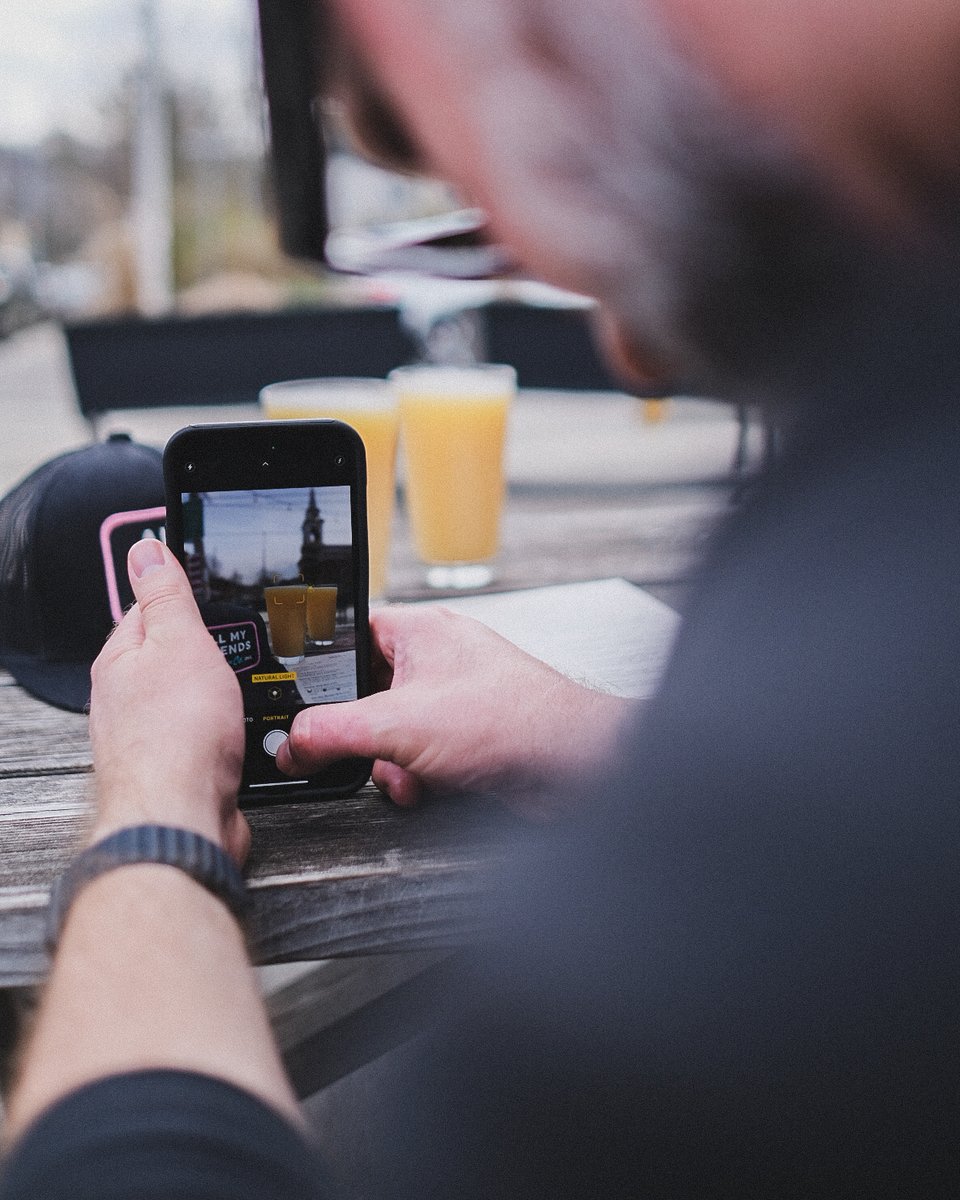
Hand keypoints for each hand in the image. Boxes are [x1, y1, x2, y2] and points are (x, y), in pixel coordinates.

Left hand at [88, 539, 248, 861]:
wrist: (183, 817)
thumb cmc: (177, 736)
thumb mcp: (180, 642)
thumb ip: (166, 594)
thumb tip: (147, 548)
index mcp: (121, 659)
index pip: (149, 608)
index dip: (186, 598)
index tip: (211, 593)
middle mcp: (127, 699)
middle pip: (175, 656)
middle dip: (212, 652)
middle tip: (237, 651)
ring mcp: (151, 736)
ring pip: (196, 698)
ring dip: (225, 694)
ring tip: (242, 693)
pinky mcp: (179, 769)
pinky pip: (209, 735)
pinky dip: (230, 730)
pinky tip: (244, 733)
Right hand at [277, 605, 631, 815]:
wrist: (573, 766)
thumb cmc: (512, 720)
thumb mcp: (396, 726)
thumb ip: (332, 731)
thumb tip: (293, 741)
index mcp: (420, 631)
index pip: (351, 634)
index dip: (324, 668)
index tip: (302, 700)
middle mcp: (439, 658)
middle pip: (368, 693)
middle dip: (361, 733)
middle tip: (358, 748)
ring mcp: (456, 698)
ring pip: (392, 731)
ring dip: (390, 762)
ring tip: (405, 773)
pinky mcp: (470, 736)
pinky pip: (420, 754)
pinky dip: (416, 776)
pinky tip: (427, 788)